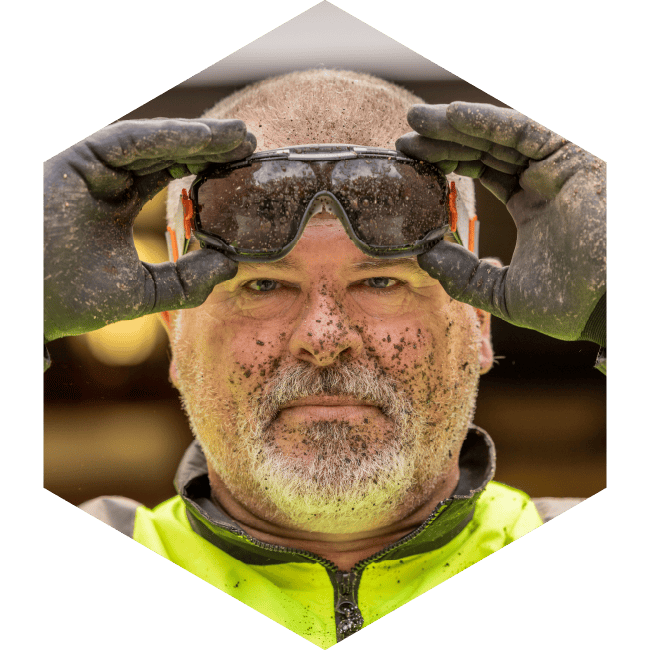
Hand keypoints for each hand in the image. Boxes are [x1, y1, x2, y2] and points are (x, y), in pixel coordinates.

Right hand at [44, 118, 255, 342]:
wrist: (26, 305)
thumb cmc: (71, 300)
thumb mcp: (143, 291)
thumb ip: (186, 280)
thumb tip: (230, 265)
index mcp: (116, 207)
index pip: (168, 178)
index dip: (207, 171)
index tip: (243, 171)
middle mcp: (105, 182)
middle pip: (166, 154)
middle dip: (210, 148)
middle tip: (252, 145)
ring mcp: (90, 168)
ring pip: (153, 142)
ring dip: (199, 137)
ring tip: (241, 137)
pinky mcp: (76, 158)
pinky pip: (129, 140)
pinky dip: (170, 136)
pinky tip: (207, 138)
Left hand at [395, 103, 606, 346]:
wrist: (610, 307)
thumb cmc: (569, 304)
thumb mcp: (502, 291)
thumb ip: (464, 275)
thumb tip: (424, 258)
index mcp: (531, 205)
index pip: (483, 170)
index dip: (447, 162)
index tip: (411, 162)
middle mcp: (544, 179)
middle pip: (486, 147)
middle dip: (444, 140)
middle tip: (404, 139)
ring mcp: (559, 164)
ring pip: (500, 134)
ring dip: (456, 125)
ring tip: (416, 121)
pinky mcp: (573, 155)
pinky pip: (524, 128)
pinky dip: (488, 120)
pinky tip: (451, 115)